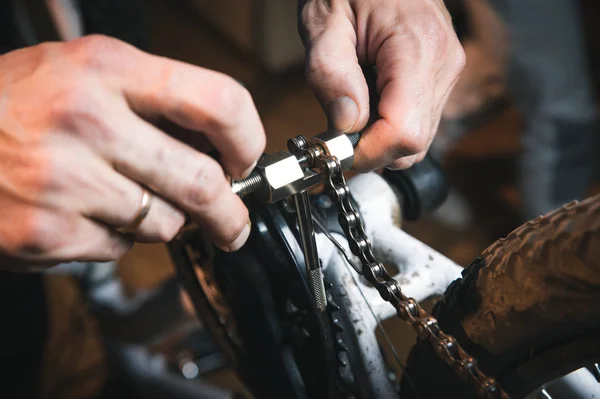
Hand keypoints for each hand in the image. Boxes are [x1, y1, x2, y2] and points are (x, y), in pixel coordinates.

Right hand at [0, 35, 264, 270]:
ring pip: (164, 224)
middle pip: (202, 183)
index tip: (245, 162)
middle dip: (230, 213)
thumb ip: (156, 101)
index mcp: (107, 69)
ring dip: (159, 219)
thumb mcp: (87, 72)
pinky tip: (83, 212)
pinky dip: (115, 237)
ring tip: (121, 196)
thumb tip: (222, 148)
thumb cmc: (16, 103)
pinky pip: (120, 248)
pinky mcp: (46, 233)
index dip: (248, 139)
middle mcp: (87, 121)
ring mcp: (64, 182)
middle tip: (232, 223)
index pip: (219, 103)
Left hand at [299, 0, 464, 170]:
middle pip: (413, 143)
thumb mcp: (323, 21)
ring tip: (348, 112)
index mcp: (417, 48)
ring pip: (417, 138)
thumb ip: (330, 73)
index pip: (404, 132)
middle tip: (333, 138)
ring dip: (378, 139)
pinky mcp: (441, 76)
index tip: (336, 154)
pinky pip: (418, 120)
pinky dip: (388, 126)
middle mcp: (443, 64)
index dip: (369, 154)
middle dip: (371, 151)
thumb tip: (346, 125)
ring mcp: (446, 71)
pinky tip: (367, 103)